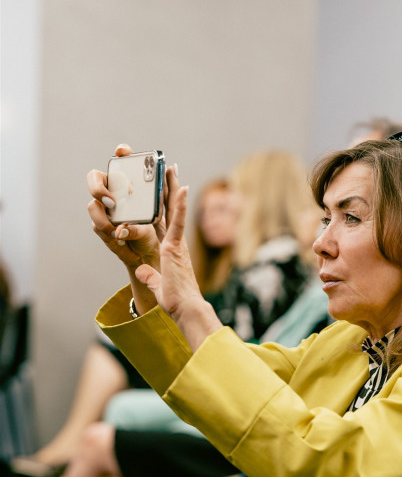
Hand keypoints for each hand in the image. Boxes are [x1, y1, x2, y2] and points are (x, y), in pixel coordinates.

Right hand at [87, 144, 161, 270]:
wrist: (148, 255)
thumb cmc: (156, 233)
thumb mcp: (159, 218)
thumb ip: (157, 204)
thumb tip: (161, 180)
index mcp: (132, 185)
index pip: (123, 161)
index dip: (121, 152)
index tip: (122, 151)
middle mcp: (115, 192)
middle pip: (96, 178)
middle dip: (97, 187)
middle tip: (110, 201)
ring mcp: (105, 209)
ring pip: (93, 205)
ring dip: (102, 216)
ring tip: (115, 228)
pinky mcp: (101, 225)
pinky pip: (97, 225)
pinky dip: (106, 230)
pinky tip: (118, 237)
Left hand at [134, 167, 221, 347]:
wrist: (185, 308)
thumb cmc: (176, 300)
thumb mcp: (158, 284)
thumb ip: (151, 276)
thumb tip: (142, 271)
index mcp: (170, 249)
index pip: (165, 221)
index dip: (165, 204)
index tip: (166, 188)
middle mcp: (174, 242)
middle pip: (170, 210)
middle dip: (169, 188)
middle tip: (168, 168)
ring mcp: (176, 243)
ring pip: (174, 210)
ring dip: (173, 188)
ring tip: (171, 168)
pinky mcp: (175, 247)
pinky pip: (178, 222)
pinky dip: (180, 205)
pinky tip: (181, 188)